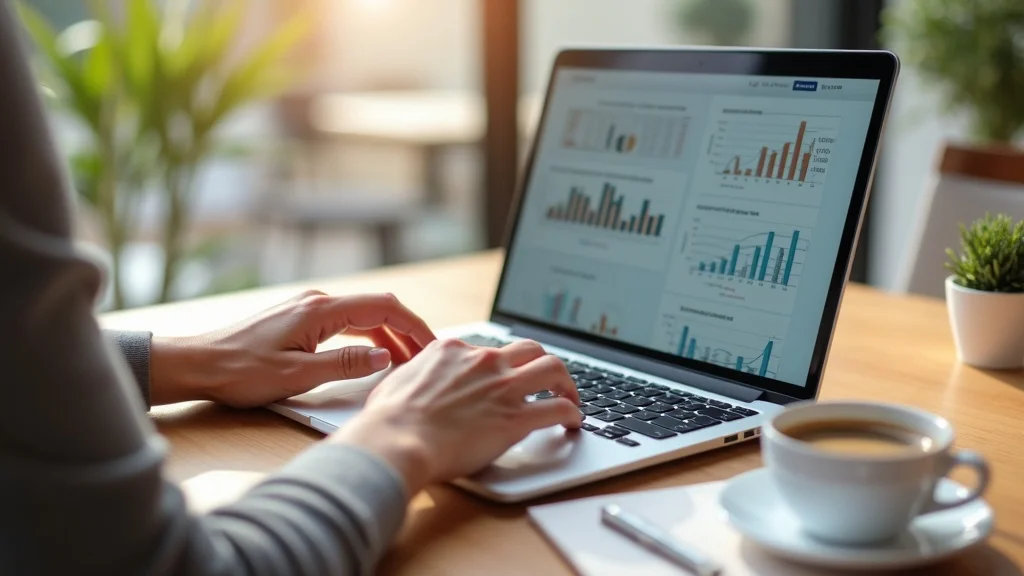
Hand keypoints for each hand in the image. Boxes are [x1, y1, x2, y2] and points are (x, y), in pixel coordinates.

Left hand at [149, 290, 435, 406]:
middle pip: (376, 309)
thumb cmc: (240, 372)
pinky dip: (365, 337)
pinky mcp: (298, 319)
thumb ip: (345, 364)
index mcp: (320, 310)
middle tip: (424, 359)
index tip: (432, 346)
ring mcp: (306, 308)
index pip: (384, 307)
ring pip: (361, 316)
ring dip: (386, 336)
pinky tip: (370, 356)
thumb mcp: (298, 376)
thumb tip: (382, 356)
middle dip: (405, 332)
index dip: (414, 325)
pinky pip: (344, 322)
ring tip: (404, 362)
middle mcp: (316, 301)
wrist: (198, 365)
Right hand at [331, 338, 581, 493]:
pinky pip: (558, 408)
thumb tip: (412, 381)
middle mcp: (483, 361)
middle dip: (542, 362)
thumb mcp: (397, 381)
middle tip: (549, 379)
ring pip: (553, 369)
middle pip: (529, 349)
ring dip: (567, 383)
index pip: (488, 349)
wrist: (397, 441)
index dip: (500, 364)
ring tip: (571, 397)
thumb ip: (416, 376)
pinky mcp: (516, 418)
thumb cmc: (388, 420)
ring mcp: (503, 387)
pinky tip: (573, 422)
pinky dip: (572, 413)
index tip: (504, 376)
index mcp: (453, 350)